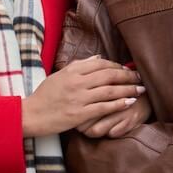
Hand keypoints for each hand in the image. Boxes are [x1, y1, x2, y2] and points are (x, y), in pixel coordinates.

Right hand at [23, 56, 143, 138]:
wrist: (31, 115)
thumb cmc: (44, 95)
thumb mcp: (59, 75)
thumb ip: (79, 66)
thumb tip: (98, 57)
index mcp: (72, 71)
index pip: (101, 63)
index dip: (117, 65)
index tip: (127, 69)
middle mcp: (77, 82)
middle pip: (109, 75)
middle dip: (128, 76)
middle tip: (140, 77)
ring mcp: (79, 98)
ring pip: (110, 91)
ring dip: (128, 89)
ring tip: (140, 90)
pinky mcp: (80, 114)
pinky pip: (104, 107)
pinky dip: (119, 104)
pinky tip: (130, 102)